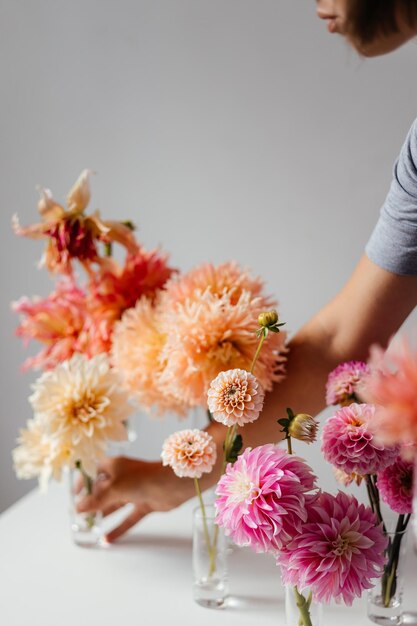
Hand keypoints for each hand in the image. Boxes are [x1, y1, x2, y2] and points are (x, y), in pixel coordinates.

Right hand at [76, 456, 194, 542]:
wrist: (173, 484)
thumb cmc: (144, 478)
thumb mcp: (115, 488)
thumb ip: (96, 499)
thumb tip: (79, 508)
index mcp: (114, 466)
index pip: (94, 471)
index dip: (84, 481)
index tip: (75, 495)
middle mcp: (123, 476)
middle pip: (103, 489)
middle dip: (92, 503)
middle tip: (80, 517)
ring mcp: (135, 490)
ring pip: (115, 504)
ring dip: (104, 515)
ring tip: (90, 528)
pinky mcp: (145, 502)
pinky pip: (128, 517)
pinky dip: (119, 527)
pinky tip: (108, 538)